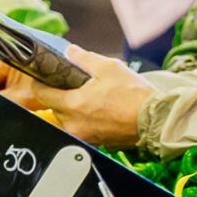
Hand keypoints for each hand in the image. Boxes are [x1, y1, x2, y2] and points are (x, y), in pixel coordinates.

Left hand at [0, 44, 153, 148]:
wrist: (156, 120)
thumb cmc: (134, 95)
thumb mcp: (109, 68)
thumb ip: (84, 59)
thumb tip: (69, 52)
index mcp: (73, 105)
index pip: (42, 94)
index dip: (41, 83)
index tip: (43, 77)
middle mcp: (73, 125)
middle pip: (54, 108)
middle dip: (62, 96)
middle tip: (75, 86)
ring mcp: (83, 137)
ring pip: (67, 120)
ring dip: (74, 109)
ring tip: (92, 99)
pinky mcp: (95, 144)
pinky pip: (81, 129)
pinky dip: (86, 120)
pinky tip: (101, 111)